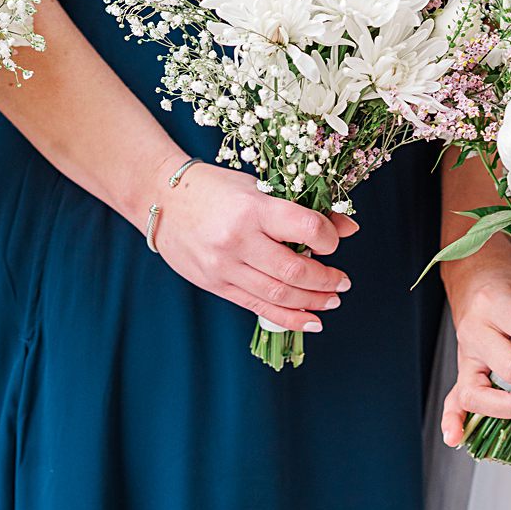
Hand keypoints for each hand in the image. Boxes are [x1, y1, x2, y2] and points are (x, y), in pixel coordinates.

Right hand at [153, 163, 356, 331]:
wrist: (161, 198)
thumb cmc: (217, 189)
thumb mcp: (260, 188)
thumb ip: (303, 210)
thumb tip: (349, 228)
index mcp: (254, 209)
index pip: (307, 229)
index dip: (330, 239)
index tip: (333, 242)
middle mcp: (238, 240)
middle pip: (295, 270)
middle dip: (327, 280)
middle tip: (343, 282)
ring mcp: (224, 266)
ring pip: (279, 294)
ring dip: (313, 301)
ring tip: (333, 300)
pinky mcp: (215, 284)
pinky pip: (258, 307)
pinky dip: (289, 318)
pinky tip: (311, 320)